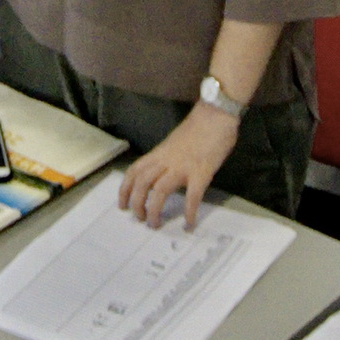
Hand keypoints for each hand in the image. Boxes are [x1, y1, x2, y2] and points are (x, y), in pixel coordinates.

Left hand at [121, 104, 240, 225]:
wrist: (216, 115)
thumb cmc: (198, 127)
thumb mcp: (174, 143)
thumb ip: (167, 159)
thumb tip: (164, 175)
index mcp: (159, 153)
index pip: (134, 172)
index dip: (125, 190)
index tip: (123, 205)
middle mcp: (166, 160)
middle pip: (142, 183)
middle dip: (136, 203)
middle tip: (139, 218)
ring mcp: (183, 166)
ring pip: (160, 191)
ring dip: (155, 210)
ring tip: (156, 224)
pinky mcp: (201, 172)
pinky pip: (192, 195)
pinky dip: (189, 211)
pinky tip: (189, 223)